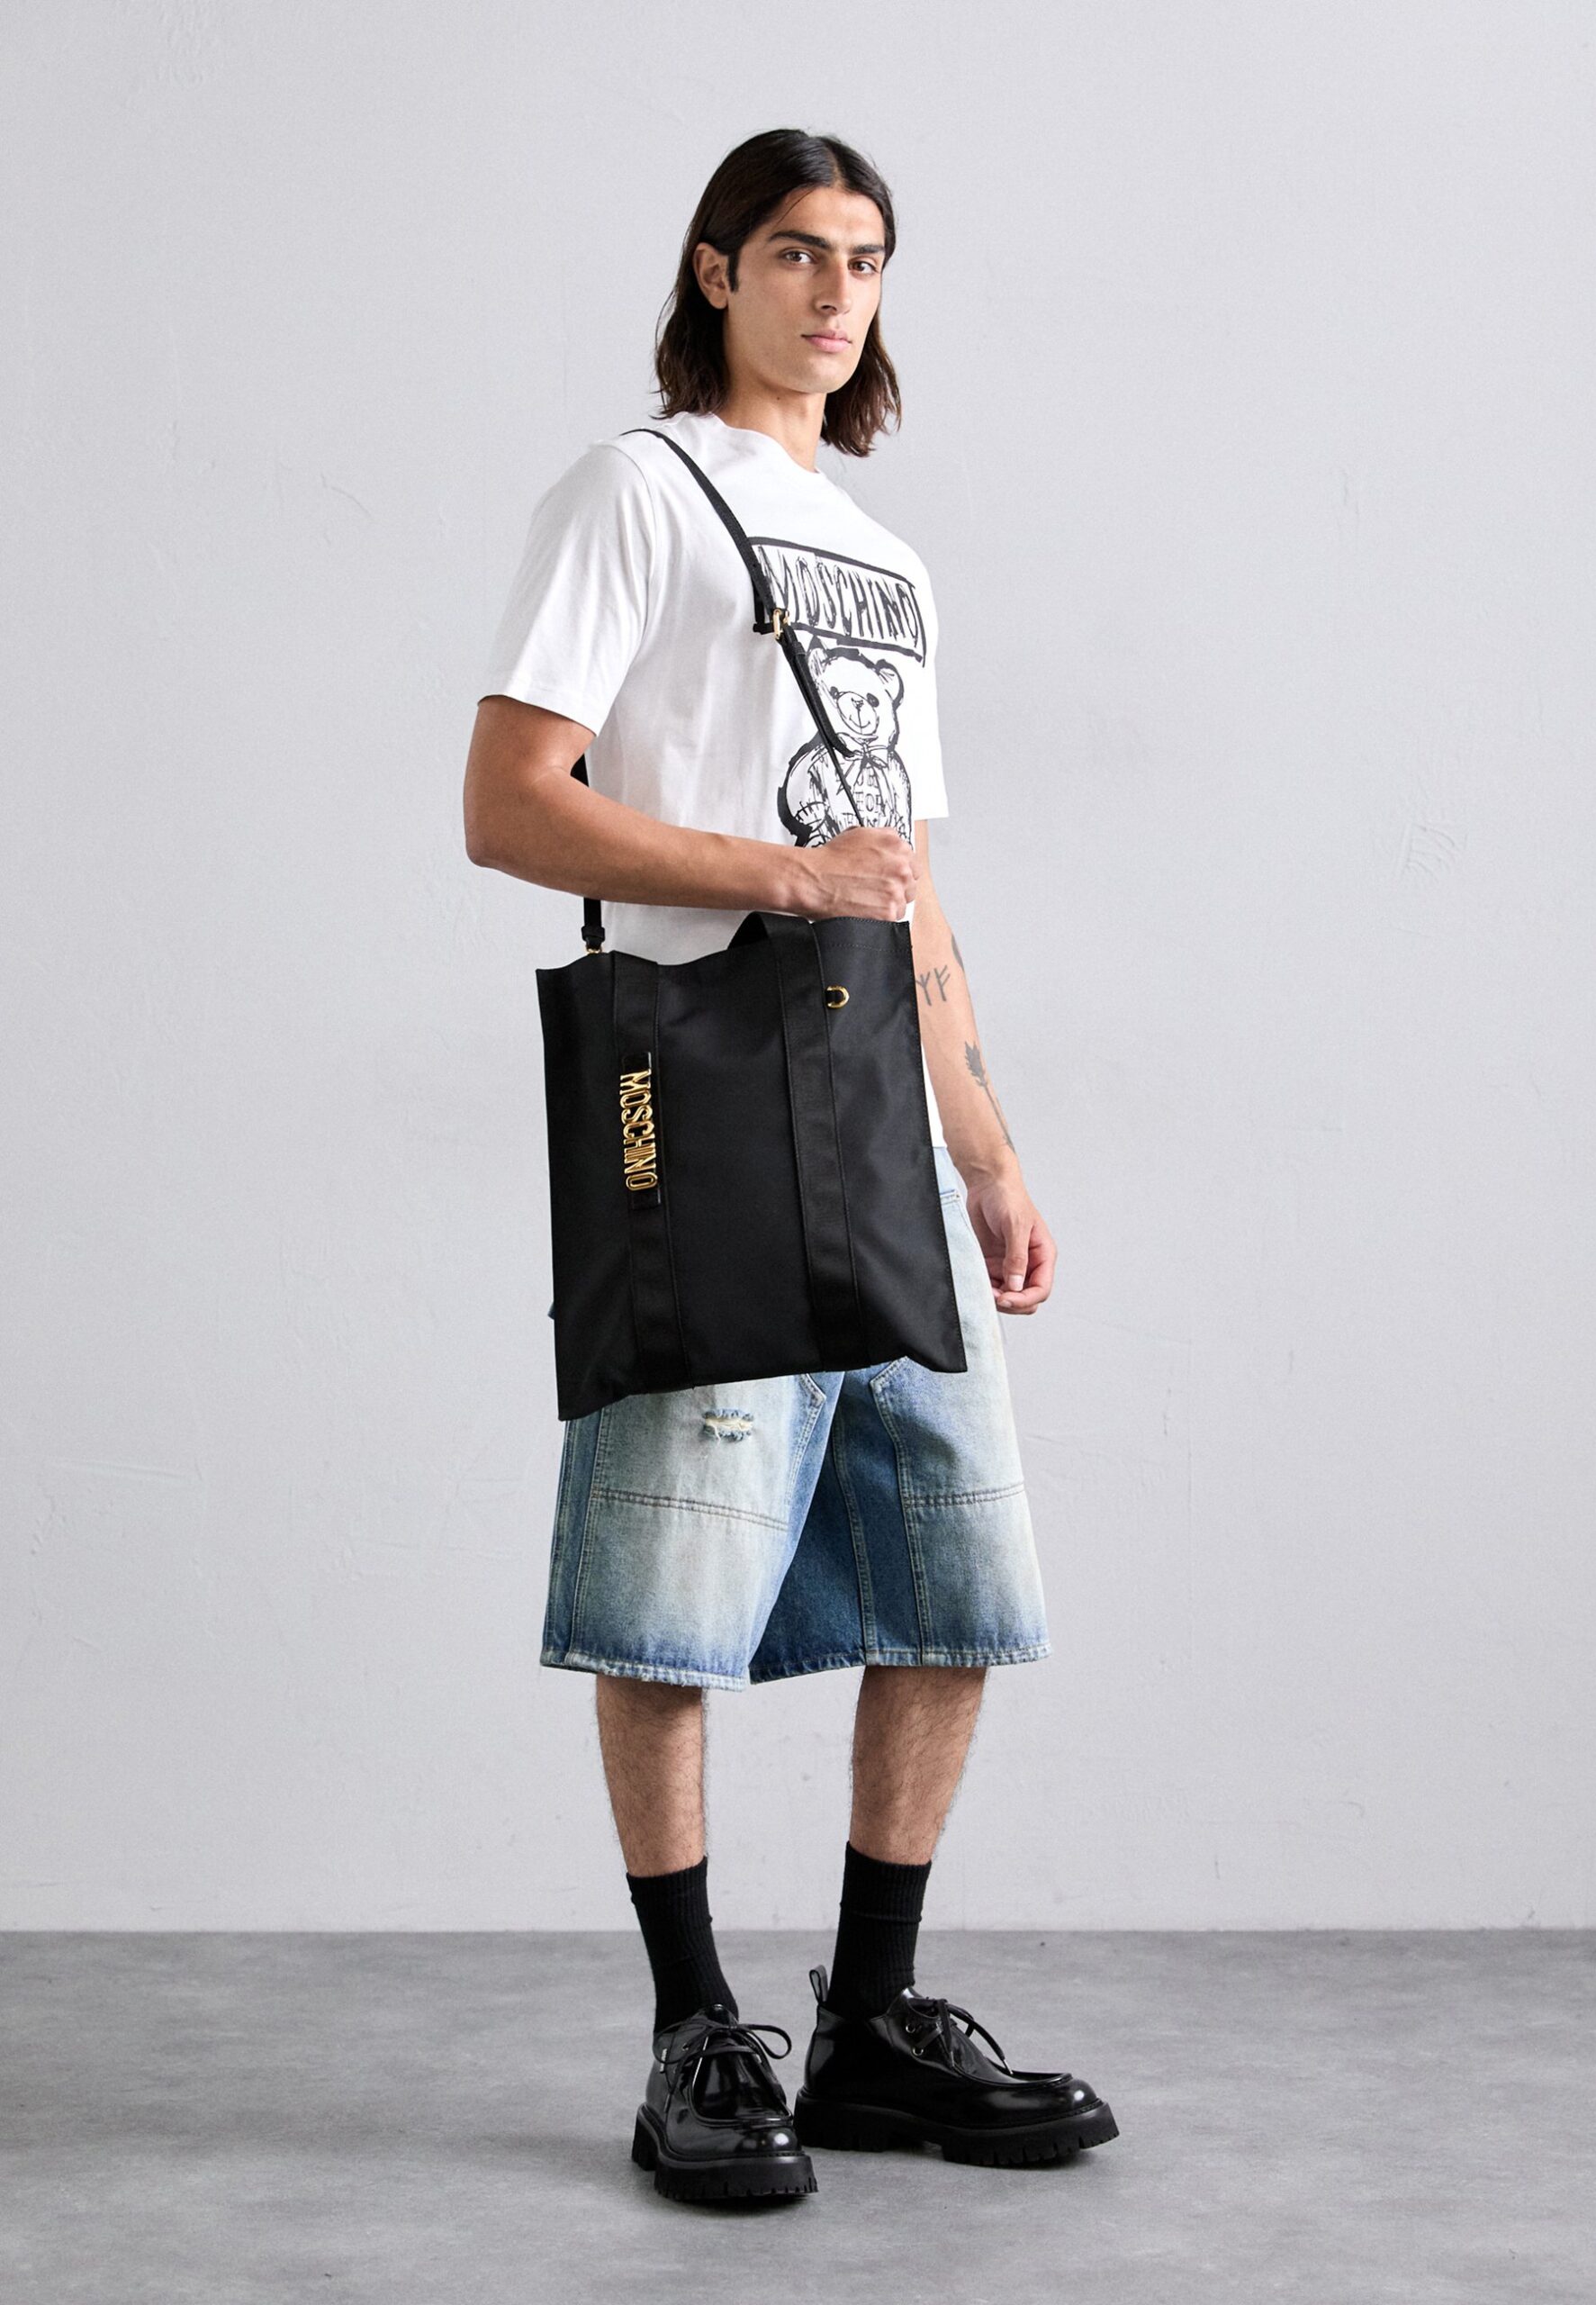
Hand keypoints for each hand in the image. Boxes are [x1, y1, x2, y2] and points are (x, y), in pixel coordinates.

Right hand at [792, 826, 917, 920]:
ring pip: (903, 901)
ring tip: (868, 898)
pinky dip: (881, 916)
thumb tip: (891, 845)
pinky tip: (866, 907)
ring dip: (889, 902)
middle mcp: (900, 867)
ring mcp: (896, 890)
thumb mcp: (859, 834)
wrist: (814, 879)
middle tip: (877, 888)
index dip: (899, 871)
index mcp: (896, 845)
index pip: (912, 862)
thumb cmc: (830, 859)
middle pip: (911, 883)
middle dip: (896, 886)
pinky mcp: (888, 911)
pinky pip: (894, 917)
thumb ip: (883, 838)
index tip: (889, 876)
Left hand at [964, 1178, 1055, 1313]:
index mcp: (1042, 1255)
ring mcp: (1010, 1265)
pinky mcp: (993, 1263)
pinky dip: (985, 1288)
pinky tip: (977, 1282)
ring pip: (1008, 1295)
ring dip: (996, 1297)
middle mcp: (1028, 1263)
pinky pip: (991, 1285)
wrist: (987, 1185)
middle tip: (993, 1295)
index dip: (1025, 1299)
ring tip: (983, 1288)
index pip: (1041, 1289)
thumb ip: (1017, 1258)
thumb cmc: (1008, 1198)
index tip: (1007, 1299)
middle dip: (1011, 1302)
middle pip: (1026, 1298)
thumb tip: (1017, 1286)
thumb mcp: (1015, 1227)